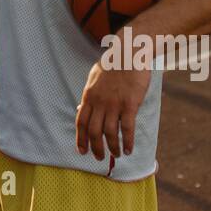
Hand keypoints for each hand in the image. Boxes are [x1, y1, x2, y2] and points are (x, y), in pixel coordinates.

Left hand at [75, 52, 151, 172]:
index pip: (81, 122)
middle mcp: (99, 102)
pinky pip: (127, 128)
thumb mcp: (94, 78)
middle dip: (96, 148)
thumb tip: (81, 109)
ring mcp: (114, 104)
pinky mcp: (130, 104)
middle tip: (99, 158)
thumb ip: (89, 96)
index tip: (82, 151)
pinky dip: (128, 141)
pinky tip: (129, 149)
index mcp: (89, 96)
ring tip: (116, 155)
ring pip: (110, 133)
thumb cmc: (113, 65)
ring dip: (112, 147)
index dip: (81, 139)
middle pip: (94, 131)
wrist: (129, 52)